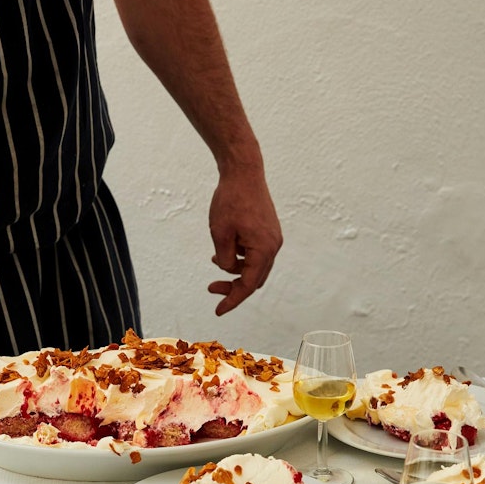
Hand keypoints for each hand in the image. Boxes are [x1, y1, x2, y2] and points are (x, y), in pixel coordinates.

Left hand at [207, 166, 281, 314]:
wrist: (244, 172)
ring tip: (214, 262)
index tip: (218, 311)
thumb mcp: (220, 233)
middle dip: (233, 287)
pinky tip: (224, 251)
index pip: (248, 286)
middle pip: (254, 279)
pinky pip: (256, 254)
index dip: (232, 300)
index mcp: (263, 250)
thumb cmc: (230, 200)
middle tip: (211, 287)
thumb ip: (224, 258)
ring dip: (236, 271)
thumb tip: (228, 270)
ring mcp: (273, 239)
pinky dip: (241, 258)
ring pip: (255, 267)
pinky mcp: (269, 232)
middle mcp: (273, 247)